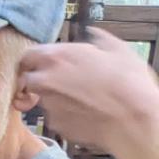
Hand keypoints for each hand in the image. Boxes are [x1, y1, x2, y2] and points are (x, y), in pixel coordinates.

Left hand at [18, 29, 158, 153]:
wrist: (130, 118)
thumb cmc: (127, 81)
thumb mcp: (116, 49)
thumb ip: (97, 39)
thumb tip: (92, 33)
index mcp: (57, 57)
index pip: (27, 56)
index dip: (33, 60)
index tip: (40, 63)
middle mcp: (46, 81)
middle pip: (29, 80)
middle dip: (39, 80)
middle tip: (58, 81)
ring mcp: (49, 106)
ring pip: (44, 99)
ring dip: (56, 97)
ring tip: (81, 97)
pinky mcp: (56, 125)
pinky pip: (56, 117)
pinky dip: (65, 114)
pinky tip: (84, 112)